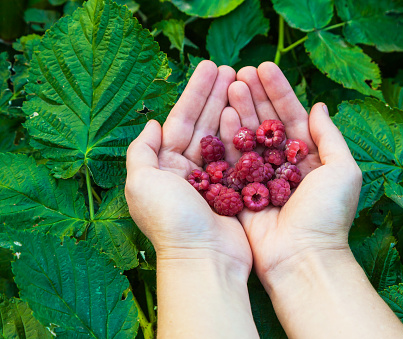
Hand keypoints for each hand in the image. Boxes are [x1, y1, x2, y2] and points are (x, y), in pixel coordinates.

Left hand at [125, 61, 251, 275]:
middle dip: (215, 95)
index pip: (181, 120)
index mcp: (164, 167)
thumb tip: (151, 124)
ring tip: (242, 82)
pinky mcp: (234, 190)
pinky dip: (243, 134)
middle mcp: (188, 170)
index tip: (211, 68)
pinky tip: (251, 114)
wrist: (204, 259)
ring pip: (221, 136)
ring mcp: (213, 180)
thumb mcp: (142, 183)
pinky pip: (238, 155)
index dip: (195, 93)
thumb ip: (141, 151)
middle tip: (230, 68)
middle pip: (203, 124)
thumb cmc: (171, 221)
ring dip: (230, 108)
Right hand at [222, 62, 362, 286]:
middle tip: (241, 71)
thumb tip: (320, 105)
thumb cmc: (327, 214)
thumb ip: (329, 136)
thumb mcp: (343, 170)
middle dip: (255, 96)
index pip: (291, 116)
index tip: (265, 67)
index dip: (279, 91)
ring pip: (248, 136)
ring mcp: (259, 177)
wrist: (302, 256)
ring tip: (230, 84)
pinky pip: (232, 160)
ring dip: (240, 109)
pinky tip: (222, 114)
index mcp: (308, 158)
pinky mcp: (240, 191)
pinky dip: (227, 137)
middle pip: (266, 122)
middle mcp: (281, 164)